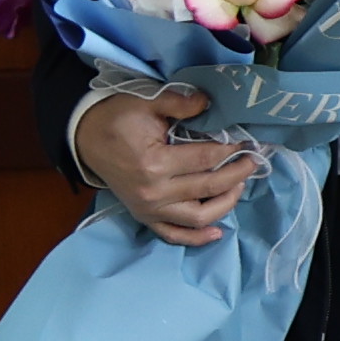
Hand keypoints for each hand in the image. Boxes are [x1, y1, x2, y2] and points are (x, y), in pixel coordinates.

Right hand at [77, 85, 253, 249]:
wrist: (85, 138)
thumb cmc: (117, 119)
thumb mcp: (147, 102)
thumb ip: (181, 103)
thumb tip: (211, 103)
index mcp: (155, 164)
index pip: (206, 160)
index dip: (231, 150)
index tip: (248, 143)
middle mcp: (154, 193)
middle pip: (208, 188)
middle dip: (237, 174)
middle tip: (253, 160)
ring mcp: (149, 209)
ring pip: (197, 218)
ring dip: (225, 203)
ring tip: (240, 184)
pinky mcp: (145, 217)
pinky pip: (174, 234)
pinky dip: (196, 237)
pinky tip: (218, 231)